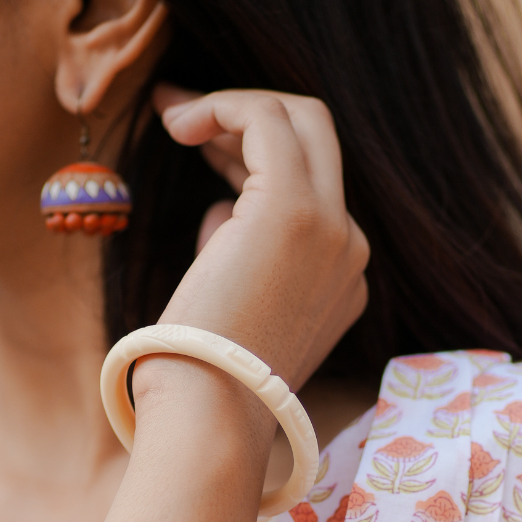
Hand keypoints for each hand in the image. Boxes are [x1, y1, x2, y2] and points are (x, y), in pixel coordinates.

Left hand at [152, 85, 369, 392]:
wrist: (209, 414)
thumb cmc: (203, 377)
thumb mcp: (234, 307)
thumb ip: (240, 256)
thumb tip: (219, 213)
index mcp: (342, 277)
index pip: (311, 187)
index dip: (250, 157)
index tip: (199, 150)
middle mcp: (350, 247)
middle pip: (319, 138)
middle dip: (248, 115)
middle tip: (182, 118)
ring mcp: (332, 227)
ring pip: (299, 119)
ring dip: (230, 109)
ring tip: (171, 118)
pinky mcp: (294, 210)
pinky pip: (266, 119)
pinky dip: (222, 106)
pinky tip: (175, 122)